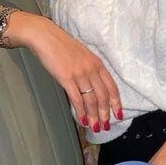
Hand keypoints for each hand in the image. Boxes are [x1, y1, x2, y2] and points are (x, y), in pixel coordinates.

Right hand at [22, 16, 122, 131]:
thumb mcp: (83, 56)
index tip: (119, 114)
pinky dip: (81, 111)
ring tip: (95, 127)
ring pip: (91, 100)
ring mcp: (79, 74)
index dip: (116, 102)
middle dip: (105, 114)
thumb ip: (90, 70)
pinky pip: (77, 99)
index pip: (112, 86)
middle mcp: (91, 69)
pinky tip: (83, 120)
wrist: (46, 37)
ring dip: (94, 116)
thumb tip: (93, 89)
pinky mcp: (66, 78)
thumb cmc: (63, 47)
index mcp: (98, 63)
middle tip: (106, 126)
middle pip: (103, 96)